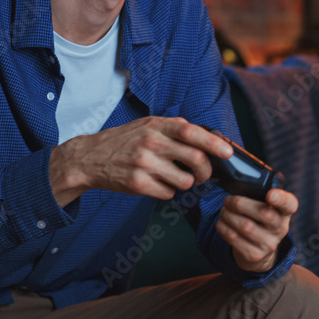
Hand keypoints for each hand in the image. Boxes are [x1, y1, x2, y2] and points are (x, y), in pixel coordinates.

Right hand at [49, 116, 232, 205]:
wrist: (90, 158)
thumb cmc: (124, 141)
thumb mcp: (146, 125)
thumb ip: (173, 128)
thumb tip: (206, 136)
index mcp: (156, 125)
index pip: (192, 132)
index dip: (214, 143)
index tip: (228, 152)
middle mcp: (151, 143)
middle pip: (195, 159)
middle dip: (205, 171)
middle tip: (203, 174)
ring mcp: (144, 164)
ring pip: (185, 181)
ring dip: (186, 183)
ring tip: (174, 178)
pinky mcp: (138, 184)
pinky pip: (168, 193)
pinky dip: (168, 191)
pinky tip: (157, 184)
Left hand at [216, 188, 296, 272]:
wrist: (260, 252)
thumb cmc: (259, 221)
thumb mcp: (266, 208)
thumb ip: (259, 195)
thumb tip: (237, 180)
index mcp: (284, 212)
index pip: (290, 204)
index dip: (281, 198)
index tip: (270, 194)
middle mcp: (280, 228)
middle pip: (263, 213)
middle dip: (239, 203)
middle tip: (228, 200)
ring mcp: (269, 244)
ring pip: (245, 226)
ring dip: (228, 215)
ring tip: (224, 210)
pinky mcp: (254, 255)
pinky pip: (234, 238)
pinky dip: (223, 227)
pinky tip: (222, 222)